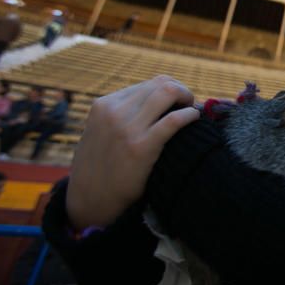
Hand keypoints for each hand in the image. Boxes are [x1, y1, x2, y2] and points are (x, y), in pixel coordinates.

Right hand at [67, 76, 199, 228]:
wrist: (89, 200)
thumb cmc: (101, 166)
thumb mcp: (100, 131)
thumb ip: (118, 114)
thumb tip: (152, 100)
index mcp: (104, 105)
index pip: (149, 84)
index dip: (170, 91)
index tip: (178, 103)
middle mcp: (114, 111)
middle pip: (162, 84)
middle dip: (181, 92)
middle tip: (189, 106)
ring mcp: (127, 128)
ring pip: (168, 93)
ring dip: (187, 99)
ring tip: (191, 111)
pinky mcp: (142, 147)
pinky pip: (174, 120)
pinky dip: (189, 115)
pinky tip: (194, 119)